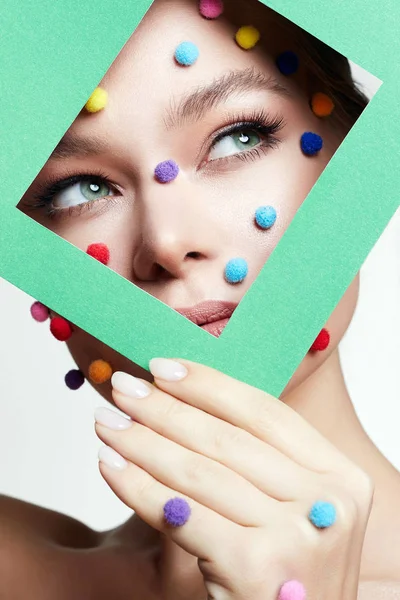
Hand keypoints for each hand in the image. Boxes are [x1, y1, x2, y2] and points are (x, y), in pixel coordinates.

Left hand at [95, 359, 372, 599]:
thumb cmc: (284, 573)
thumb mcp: (293, 510)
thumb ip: (260, 462)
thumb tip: (185, 400)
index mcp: (340, 476)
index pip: (264, 412)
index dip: (209, 384)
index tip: (162, 366)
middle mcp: (328, 503)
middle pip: (226, 438)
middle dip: (165, 407)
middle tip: (122, 386)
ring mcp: (297, 537)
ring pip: (199, 472)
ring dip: (143, 441)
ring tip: (107, 422)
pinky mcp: (258, 570)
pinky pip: (183, 515)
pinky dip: (139, 488)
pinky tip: (109, 467)